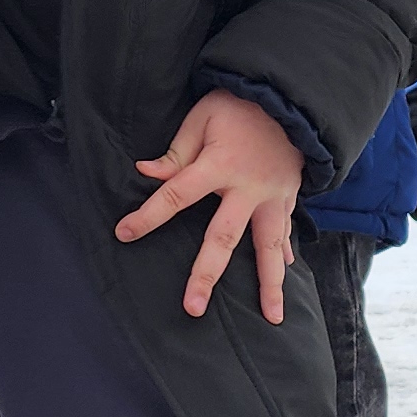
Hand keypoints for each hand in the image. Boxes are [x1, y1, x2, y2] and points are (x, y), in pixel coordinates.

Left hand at [116, 88, 301, 321]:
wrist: (291, 98)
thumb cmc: (239, 105)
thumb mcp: (202, 117)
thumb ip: (176, 151)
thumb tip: (144, 172)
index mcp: (219, 165)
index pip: (176, 195)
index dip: (148, 215)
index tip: (124, 233)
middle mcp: (248, 188)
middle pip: (223, 238)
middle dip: (206, 275)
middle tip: (193, 307)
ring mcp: (273, 197)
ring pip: (270, 247)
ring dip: (271, 284)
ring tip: (273, 318)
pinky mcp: (289, 197)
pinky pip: (285, 233)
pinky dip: (285, 256)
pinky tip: (284, 278)